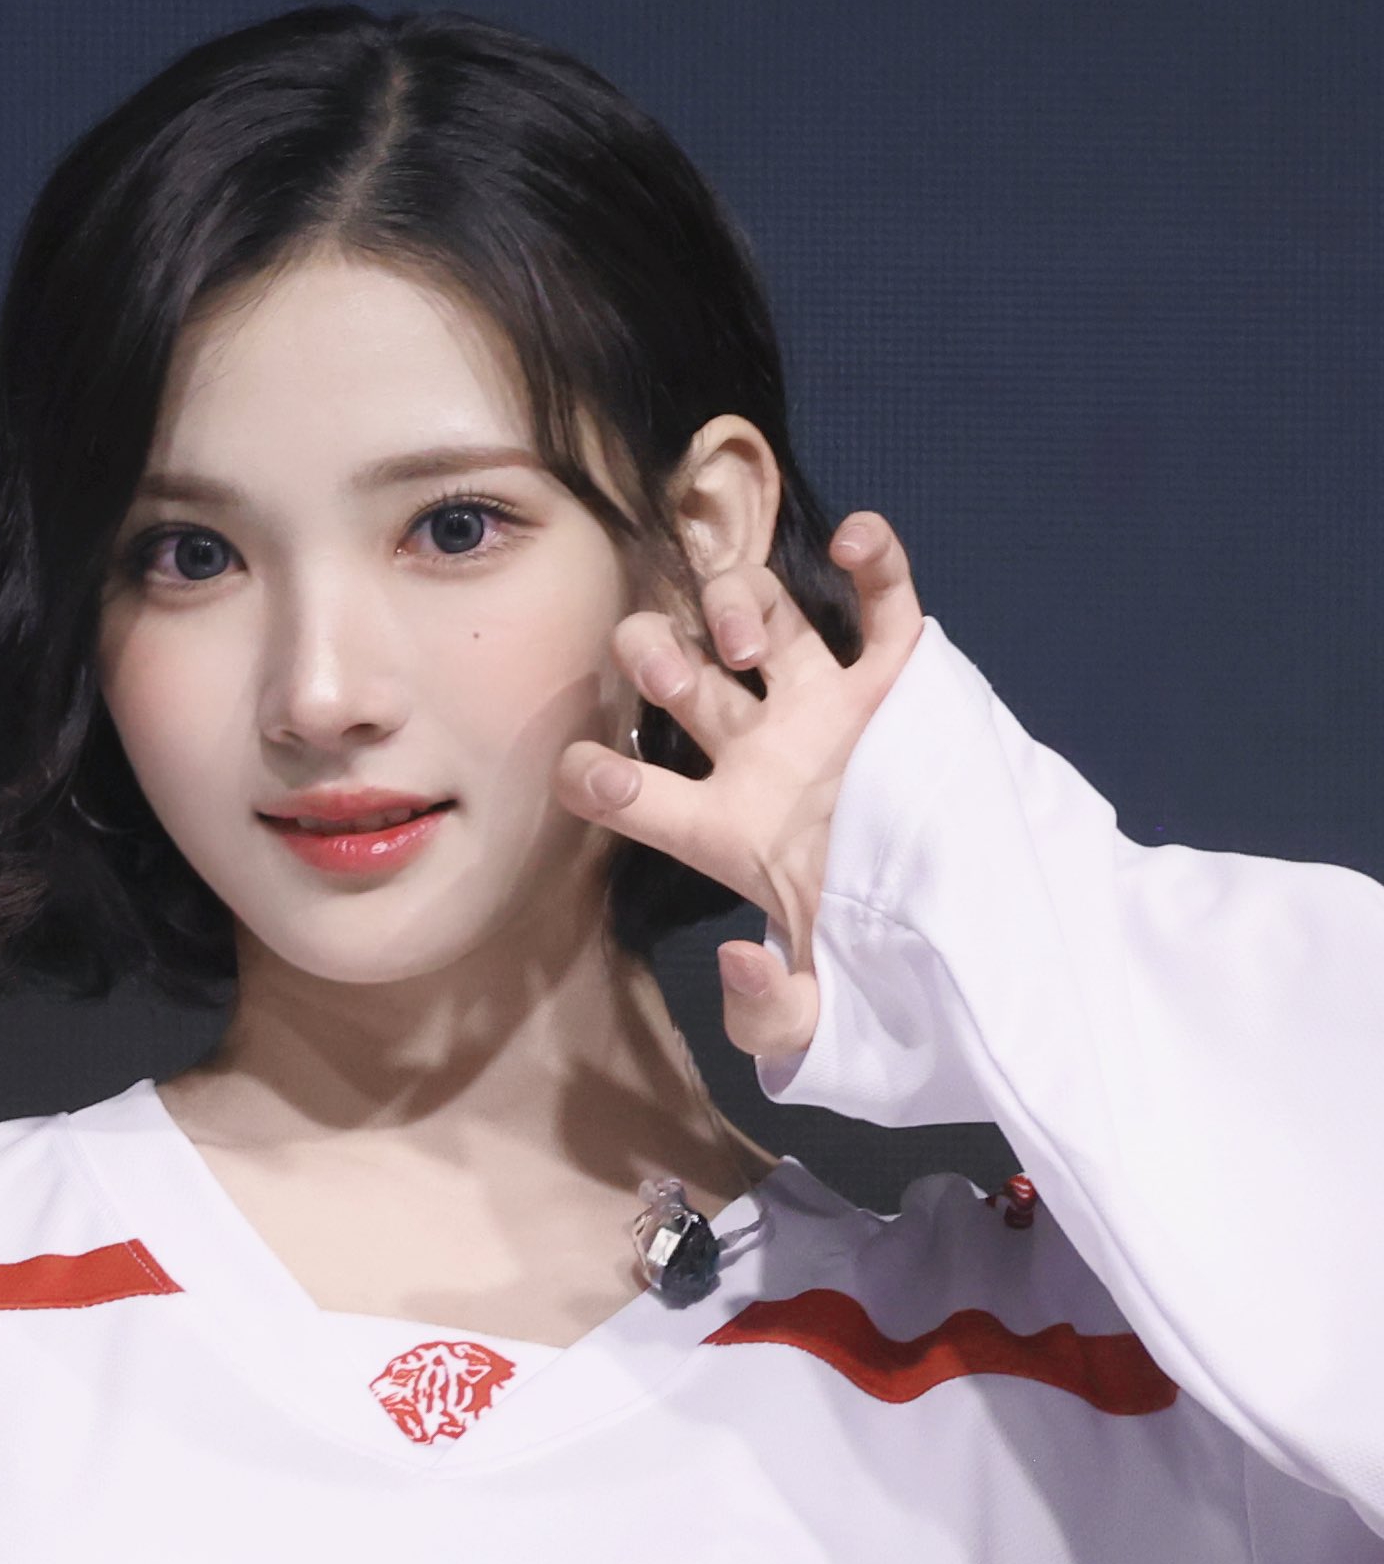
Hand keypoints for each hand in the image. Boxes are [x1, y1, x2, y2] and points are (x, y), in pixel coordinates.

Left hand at [555, 515, 923, 1062]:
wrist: (971, 931)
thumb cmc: (878, 963)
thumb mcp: (817, 1020)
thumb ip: (766, 1018)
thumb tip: (736, 961)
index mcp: (725, 827)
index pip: (631, 792)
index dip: (595, 777)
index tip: (592, 773)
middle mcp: (762, 751)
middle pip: (676, 673)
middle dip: (655, 656)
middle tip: (675, 678)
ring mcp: (826, 707)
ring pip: (758, 615)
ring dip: (737, 603)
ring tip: (753, 643)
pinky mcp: (900, 681)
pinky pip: (883, 598)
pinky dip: (871, 556)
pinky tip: (853, 543)